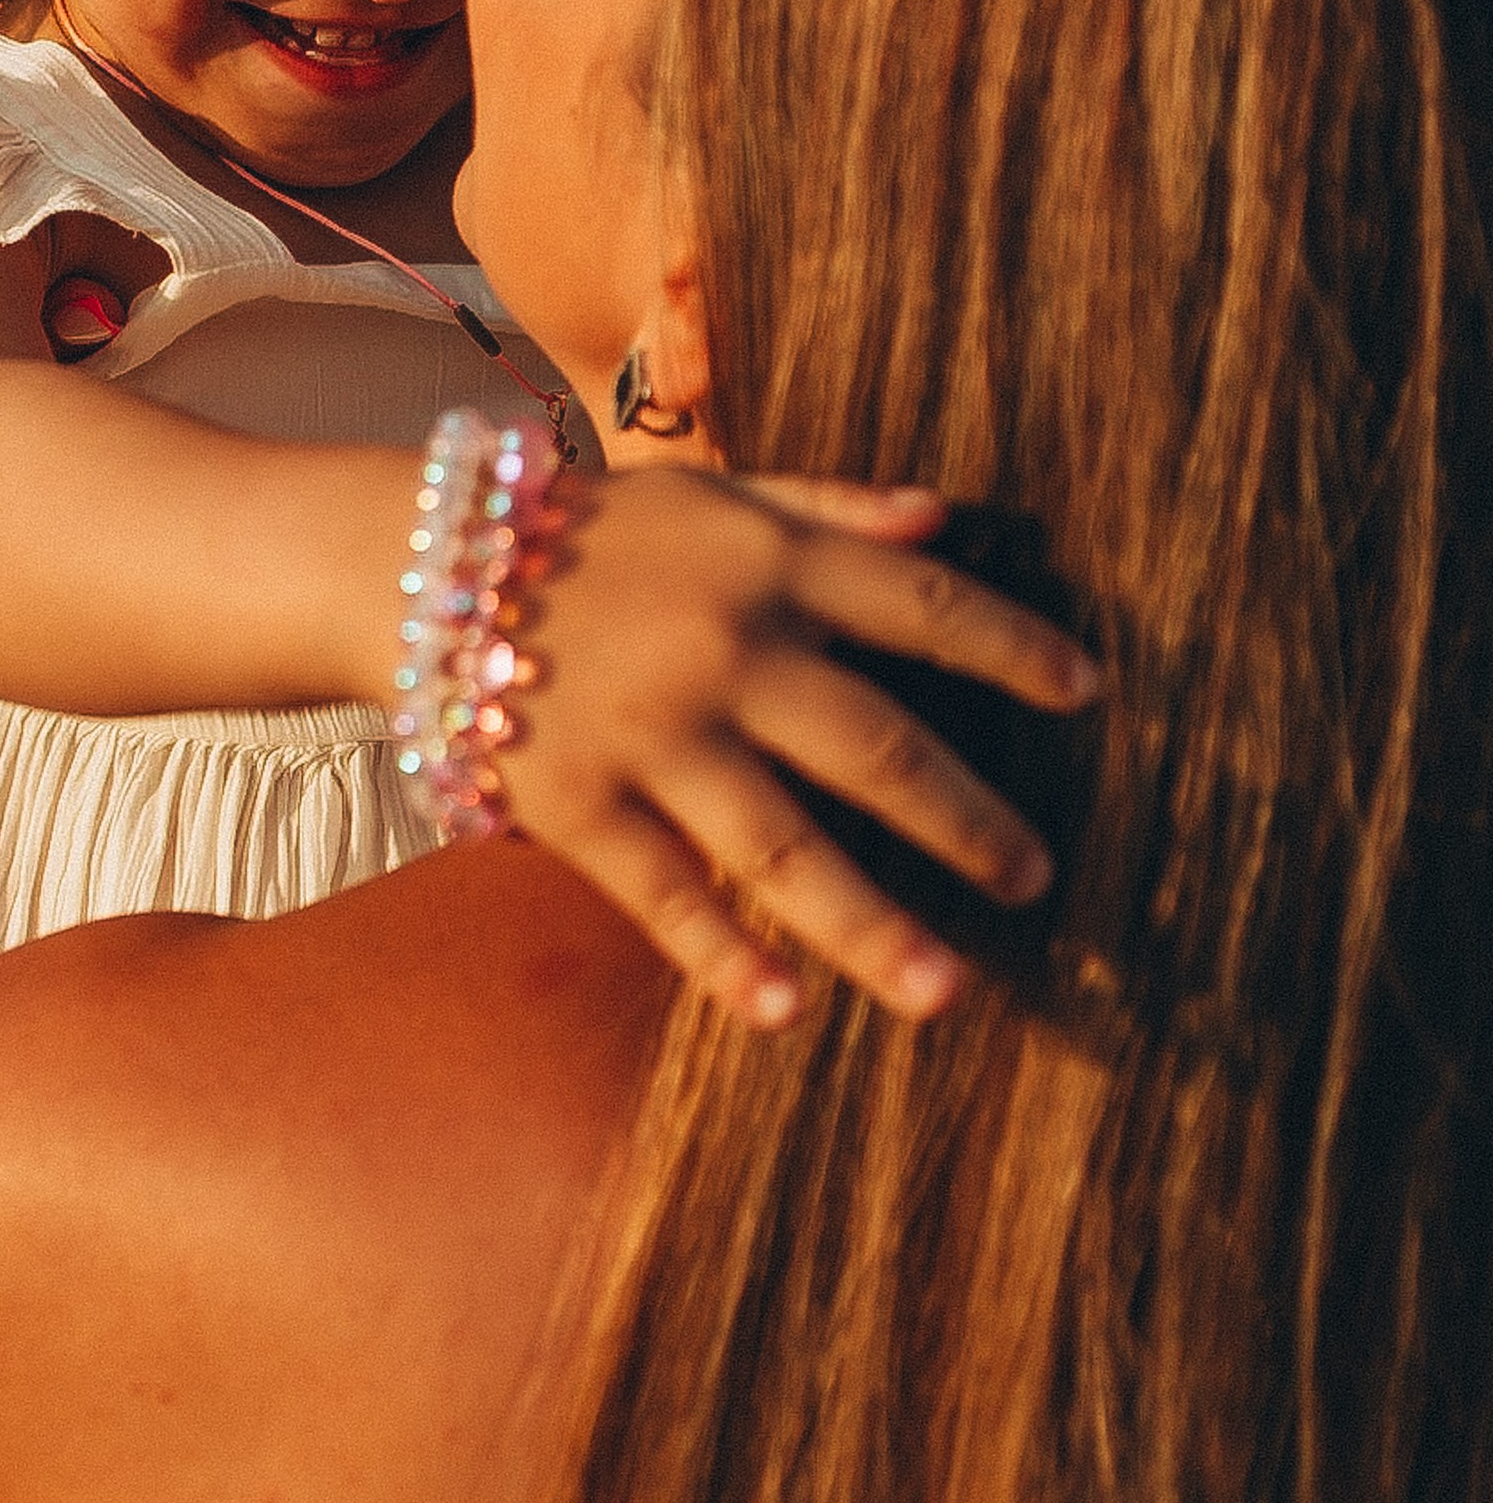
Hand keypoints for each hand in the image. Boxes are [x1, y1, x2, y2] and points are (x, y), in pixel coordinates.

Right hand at [493, 468, 1100, 1025]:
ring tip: (952, 993)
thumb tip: (945, 518)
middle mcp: (723, 646)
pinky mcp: (575, 803)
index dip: (1013, 648)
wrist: (414, 560)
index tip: (1087, 693)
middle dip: (970, 822)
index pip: (922, 606)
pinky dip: (726, 957)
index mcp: (765, 559)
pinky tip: (788, 1012)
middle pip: (877, 749)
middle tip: (1035, 878)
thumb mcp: (709, 490)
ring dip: (875, 927)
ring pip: (784, 849)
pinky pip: (666, 894)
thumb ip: (826, 503)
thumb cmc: (587, 528)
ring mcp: (650, 733)